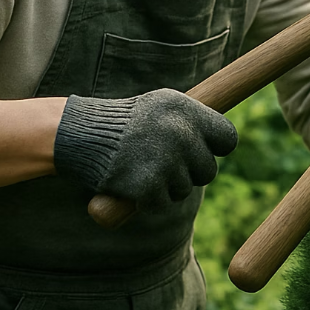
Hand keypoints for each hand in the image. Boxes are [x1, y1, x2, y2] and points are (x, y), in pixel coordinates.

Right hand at [53, 88, 236, 211]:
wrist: (81, 134)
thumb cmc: (127, 121)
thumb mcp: (163, 106)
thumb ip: (193, 121)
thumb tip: (227, 141)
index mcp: (187, 110)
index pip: (229, 138)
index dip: (216, 148)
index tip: (202, 150)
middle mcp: (181, 133)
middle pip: (208, 171)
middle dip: (190, 172)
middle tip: (164, 162)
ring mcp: (166, 161)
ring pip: (185, 190)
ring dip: (167, 186)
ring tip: (143, 167)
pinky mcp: (148, 186)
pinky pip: (163, 204)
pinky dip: (149, 200)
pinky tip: (133, 184)